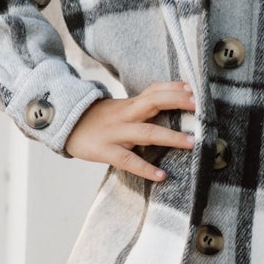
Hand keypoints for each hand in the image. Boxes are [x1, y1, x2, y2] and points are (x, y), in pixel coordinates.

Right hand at [65, 78, 196, 182]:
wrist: (63, 126)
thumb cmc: (98, 121)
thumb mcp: (119, 110)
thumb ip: (141, 108)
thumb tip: (169, 106)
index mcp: (129, 104)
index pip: (154, 90)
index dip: (174, 87)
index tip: (194, 88)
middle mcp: (125, 115)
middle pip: (153, 102)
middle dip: (177, 102)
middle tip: (199, 106)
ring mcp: (116, 133)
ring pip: (146, 132)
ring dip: (171, 137)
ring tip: (192, 143)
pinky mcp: (106, 151)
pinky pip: (128, 160)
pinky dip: (146, 169)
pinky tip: (161, 175)